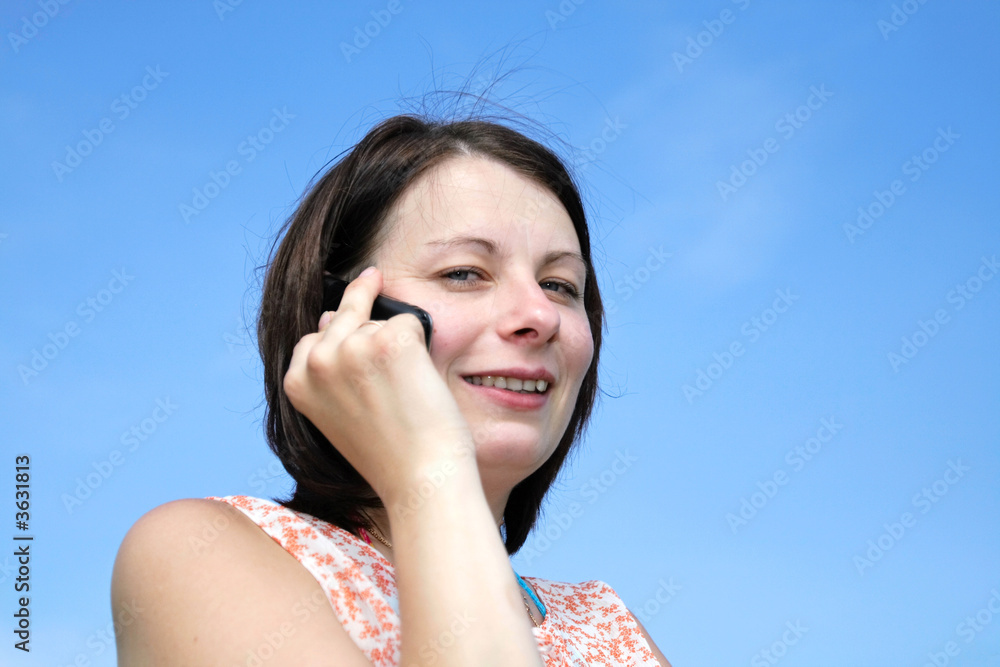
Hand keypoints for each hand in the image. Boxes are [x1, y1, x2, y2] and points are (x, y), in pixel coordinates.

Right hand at [283, 267, 473, 501]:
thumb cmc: (389, 453)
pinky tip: (420, 382)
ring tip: (406, 394)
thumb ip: (329, 368)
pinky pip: (411, 322)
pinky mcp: (391, 340)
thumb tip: (329, 315)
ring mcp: (353, 347)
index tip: (360, 364)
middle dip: (371, 334)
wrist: (420, 479)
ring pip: (381, 320)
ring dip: (398, 347)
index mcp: (297, 381)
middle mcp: (318, 360)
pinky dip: (423, 346)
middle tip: (392, 368)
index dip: (342, 346)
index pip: (314, 337)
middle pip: (347, 316)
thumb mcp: (338, 411)